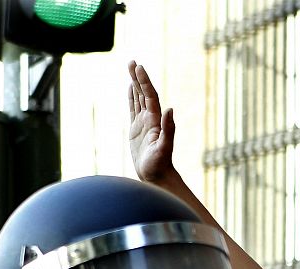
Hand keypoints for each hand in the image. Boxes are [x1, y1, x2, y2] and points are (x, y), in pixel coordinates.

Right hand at [128, 61, 175, 183]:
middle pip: (144, 93)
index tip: (138, 67)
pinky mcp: (136, 130)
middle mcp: (150, 119)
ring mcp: (143, 123)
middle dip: (138, 77)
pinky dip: (131, 98)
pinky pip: (133, 109)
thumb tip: (170, 109)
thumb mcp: (164, 147)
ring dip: (134, 84)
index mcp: (155, 120)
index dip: (144, 81)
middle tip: (132, 62)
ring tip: (131, 68)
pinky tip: (129, 89)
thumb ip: (168, 129)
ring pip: (138, 99)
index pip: (150, 96)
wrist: (157, 176)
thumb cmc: (160, 164)